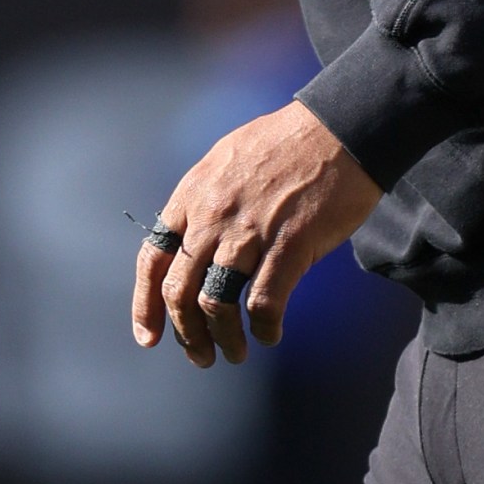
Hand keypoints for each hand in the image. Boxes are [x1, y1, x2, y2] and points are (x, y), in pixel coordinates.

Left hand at [132, 100, 381, 367]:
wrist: (338, 127)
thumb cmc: (288, 142)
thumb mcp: (227, 158)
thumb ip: (206, 200)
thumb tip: (195, 238)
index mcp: (193, 194)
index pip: (153, 259)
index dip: (145, 304)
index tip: (148, 336)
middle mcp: (212, 216)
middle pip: (180, 292)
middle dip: (186, 334)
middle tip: (200, 356)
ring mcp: (249, 233)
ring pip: (216, 305)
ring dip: (223, 340)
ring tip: (235, 354)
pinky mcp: (288, 246)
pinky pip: (264, 304)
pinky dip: (264, 328)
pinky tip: (270, 334)